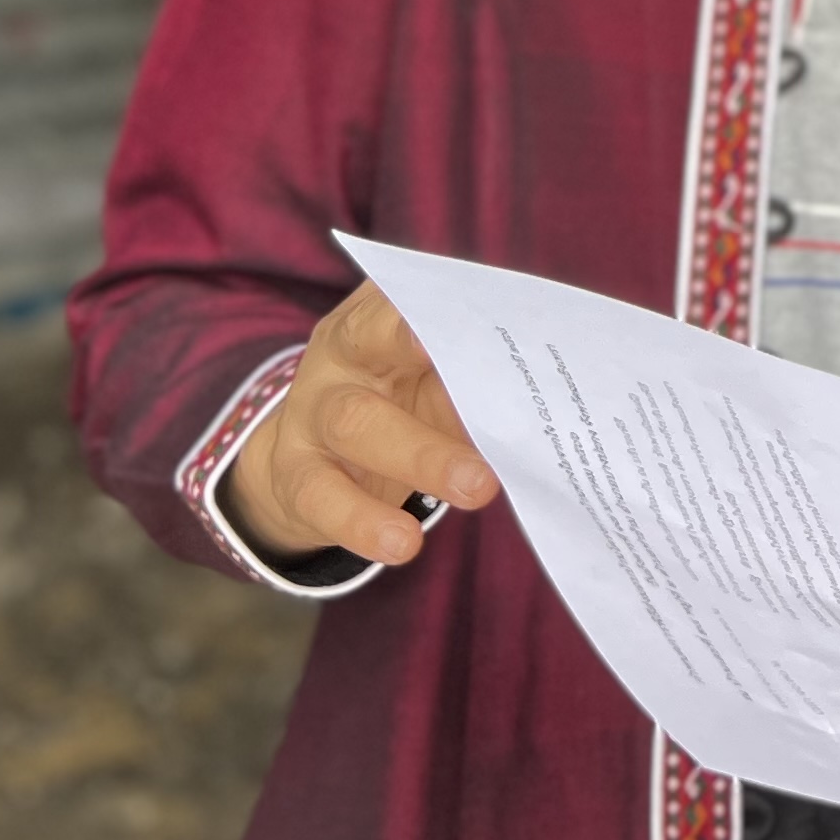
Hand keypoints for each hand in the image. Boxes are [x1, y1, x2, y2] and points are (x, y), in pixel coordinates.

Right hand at [220, 281, 499, 572]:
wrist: (316, 457)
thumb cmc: (401, 401)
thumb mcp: (435, 379)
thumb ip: (476, 377)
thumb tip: (544, 396)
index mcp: (377, 317)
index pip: (403, 295)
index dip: (434, 303)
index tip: (479, 317)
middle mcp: (338, 355)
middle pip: (376, 351)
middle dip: (445, 360)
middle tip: (500, 403)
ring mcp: (310, 411)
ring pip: (355, 424)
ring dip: (422, 458)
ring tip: (478, 490)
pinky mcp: (295, 472)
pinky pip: (322, 496)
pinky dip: (363, 523)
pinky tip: (402, 544)